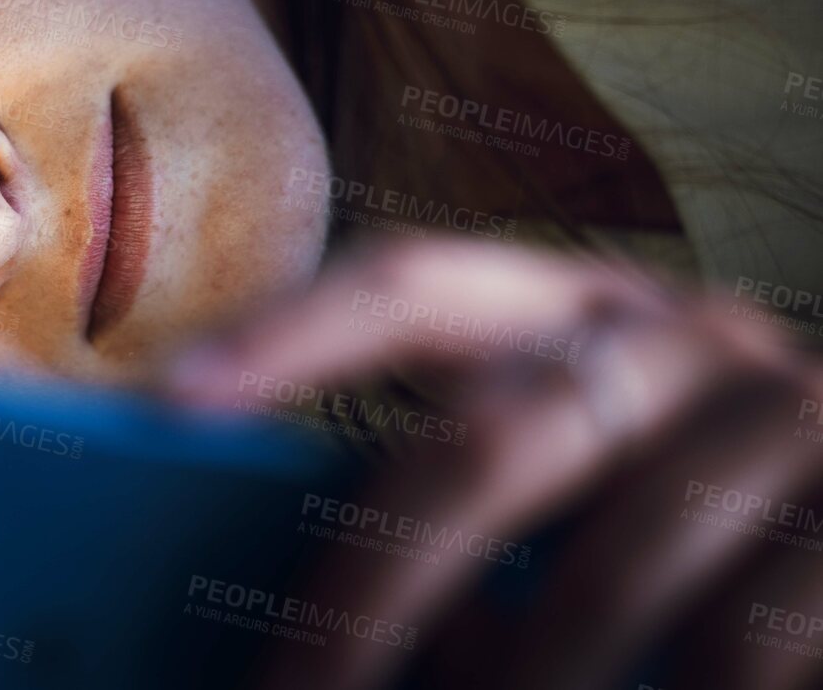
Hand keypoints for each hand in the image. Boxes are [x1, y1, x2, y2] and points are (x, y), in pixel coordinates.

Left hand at [162, 238, 822, 689]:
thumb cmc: (699, 501)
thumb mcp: (585, 468)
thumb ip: (472, 490)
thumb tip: (296, 603)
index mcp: (575, 305)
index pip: (409, 286)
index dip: (290, 334)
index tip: (174, 397)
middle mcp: (676, 339)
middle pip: (480, 453)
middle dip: (366, 598)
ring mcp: (784, 426)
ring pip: (600, 582)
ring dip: (507, 688)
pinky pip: (736, 650)